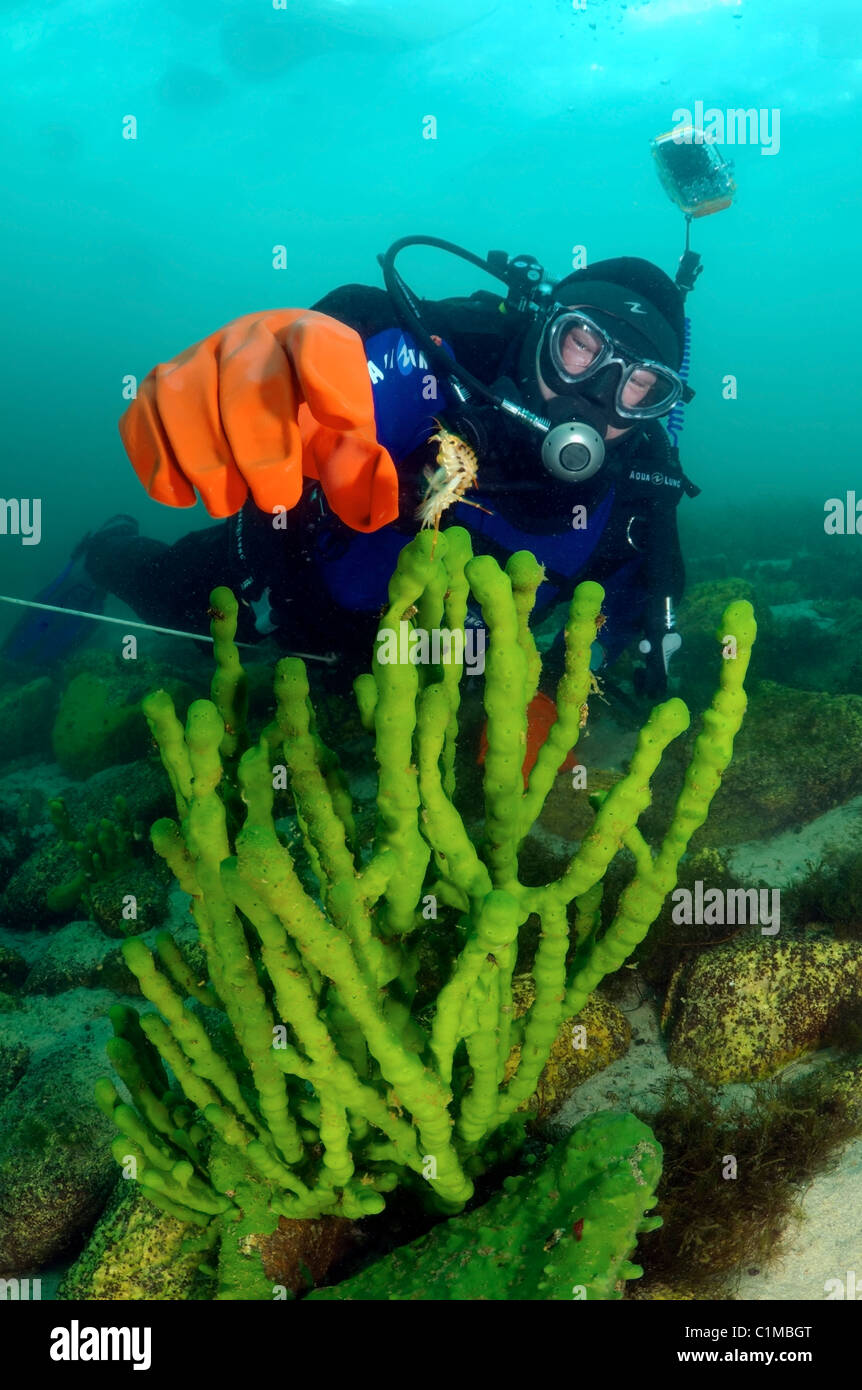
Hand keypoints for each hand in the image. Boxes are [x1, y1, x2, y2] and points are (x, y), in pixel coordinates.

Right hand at [119, 309, 399, 531]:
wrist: (271, 391)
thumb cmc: (312, 413)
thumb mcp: (347, 434)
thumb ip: (359, 466)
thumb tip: (367, 510)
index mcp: (303, 338)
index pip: (314, 343)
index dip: (326, 381)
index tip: (342, 422)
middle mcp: (244, 337)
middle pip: (243, 386)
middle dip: (259, 455)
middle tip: (276, 502)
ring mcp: (193, 358)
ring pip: (179, 399)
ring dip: (204, 463)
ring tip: (228, 503)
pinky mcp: (154, 388)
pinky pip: (139, 418)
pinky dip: (155, 464)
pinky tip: (184, 496)